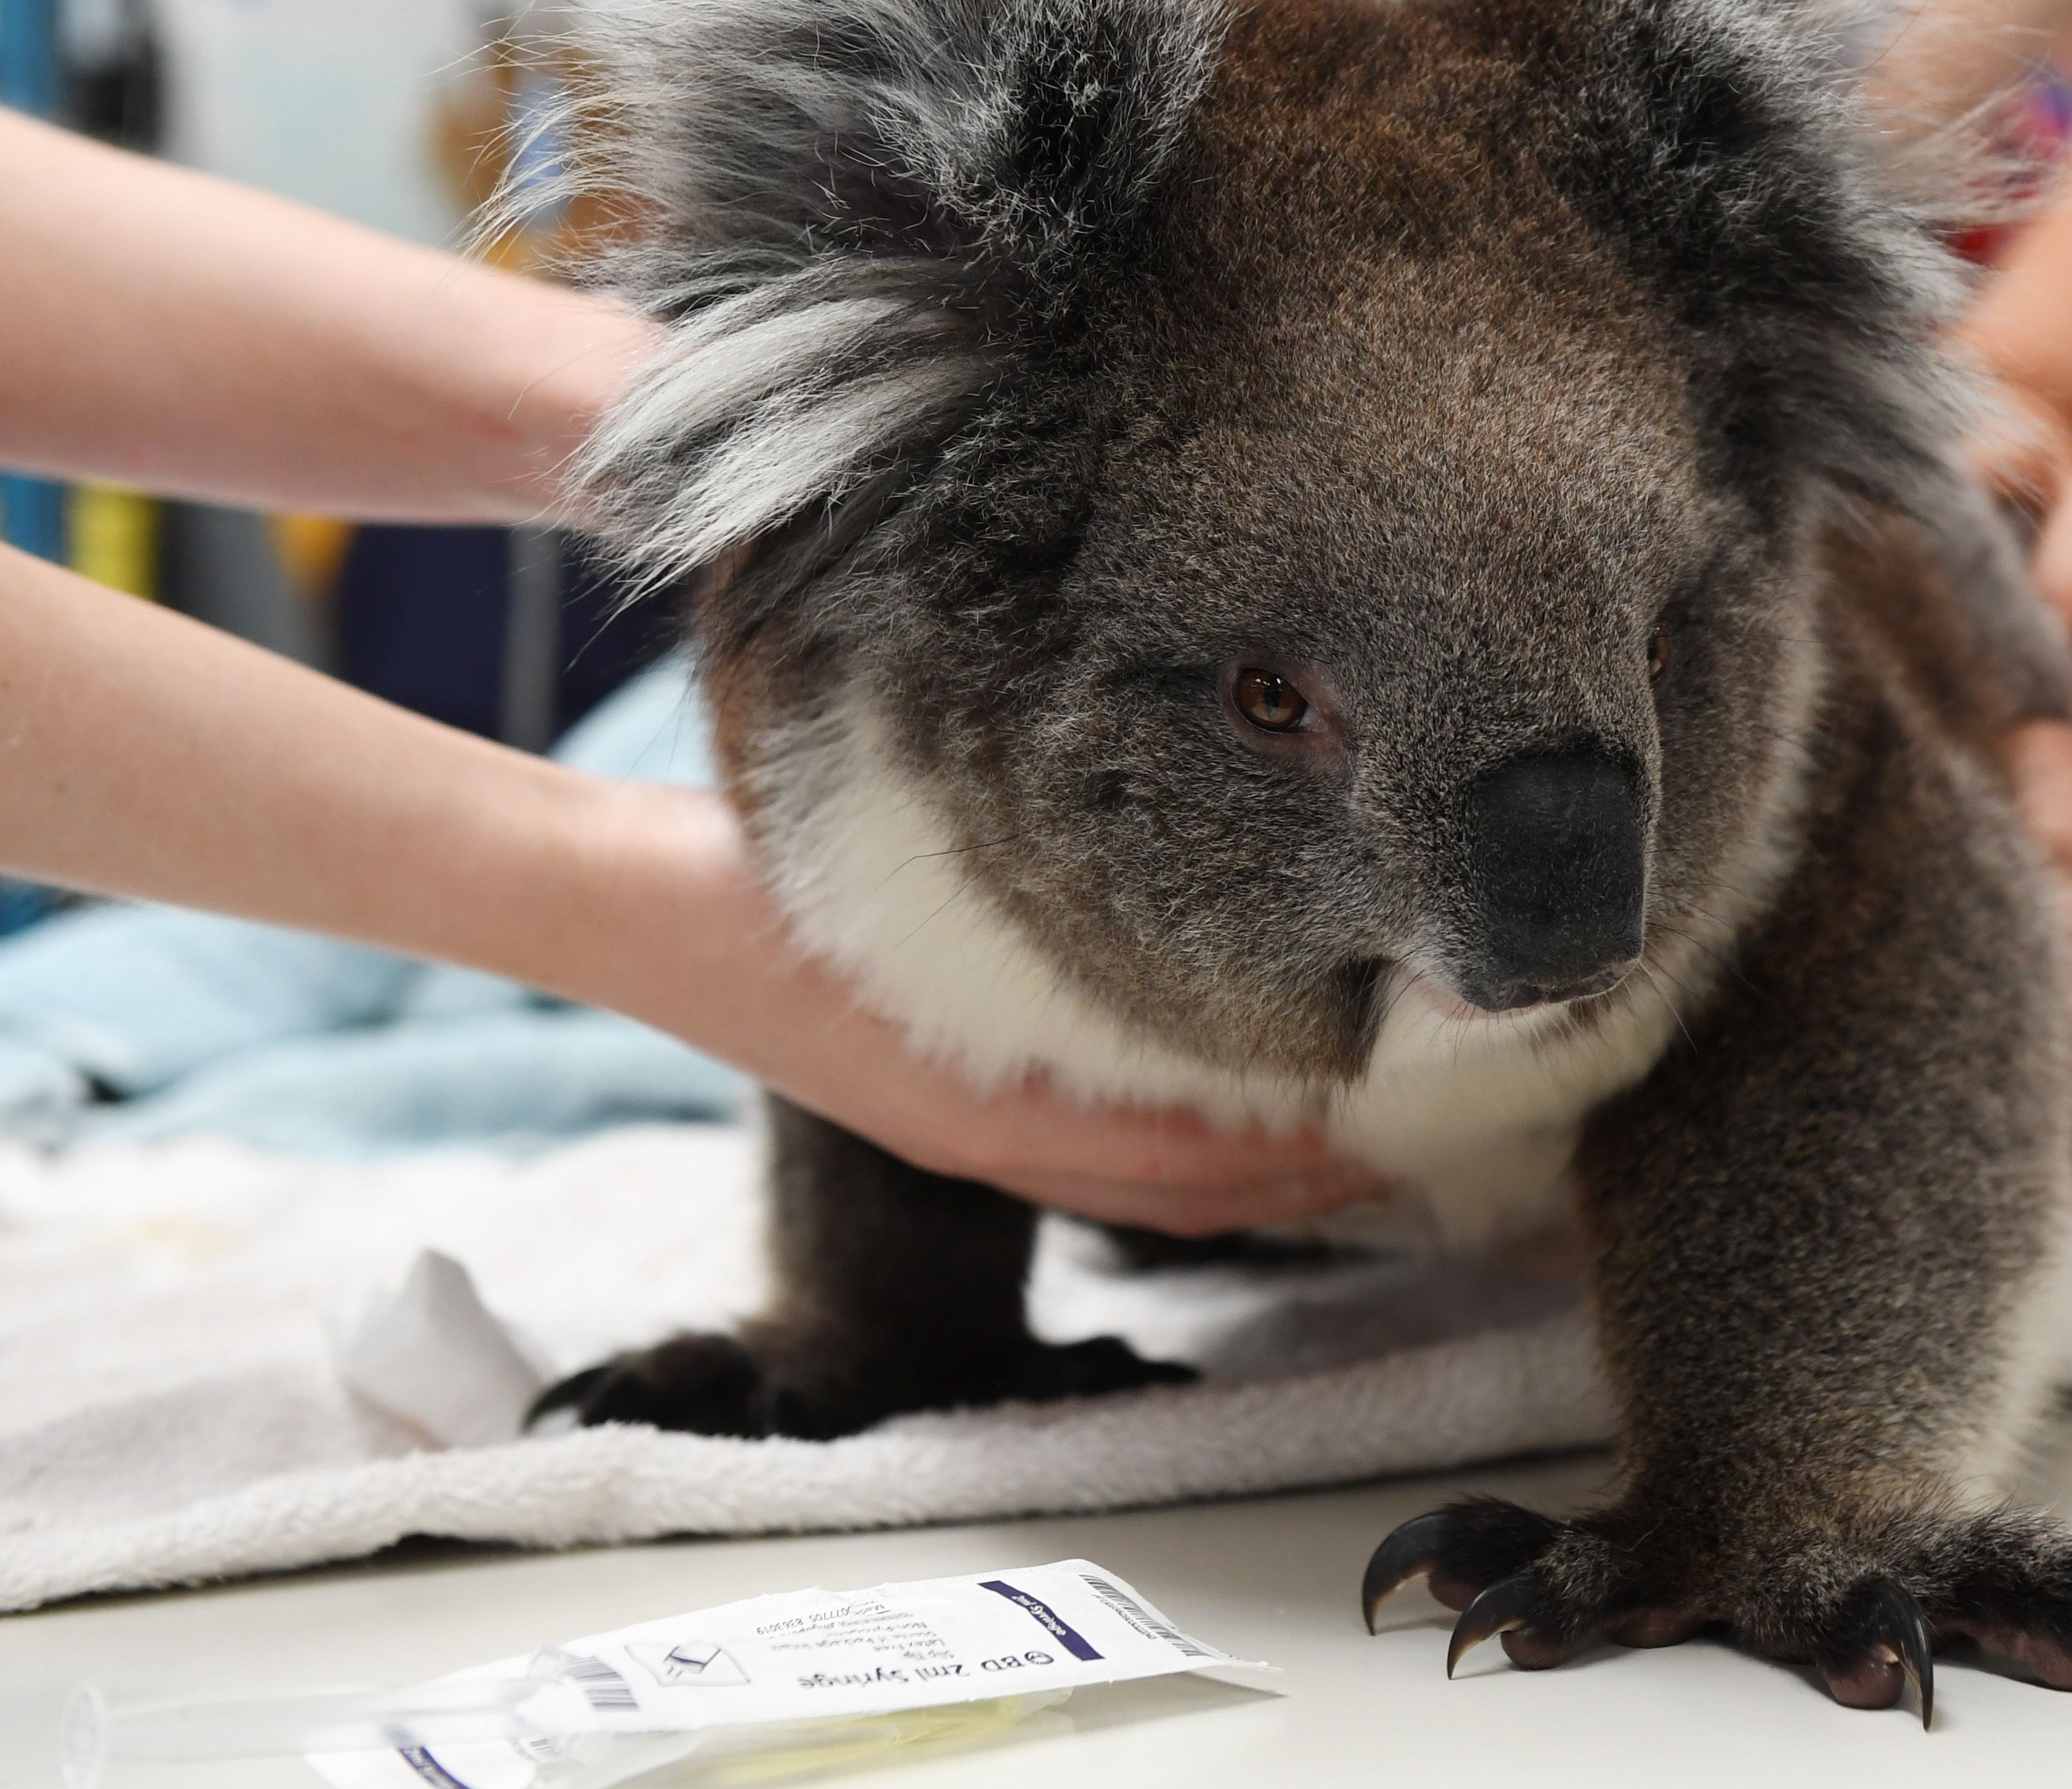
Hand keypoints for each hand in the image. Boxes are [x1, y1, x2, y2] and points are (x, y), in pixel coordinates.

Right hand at [573, 780, 1386, 1234]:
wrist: (637, 900)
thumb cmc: (771, 885)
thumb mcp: (926, 893)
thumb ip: (1055, 905)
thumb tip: (1200, 880)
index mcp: (997, 1109)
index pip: (1200, 1161)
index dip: (1314, 1146)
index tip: (1416, 1103)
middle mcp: (996, 1136)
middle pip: (1199, 1192)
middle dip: (1318, 1171)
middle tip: (1434, 1123)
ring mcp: (973, 1128)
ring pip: (1157, 1181)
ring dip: (1264, 1165)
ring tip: (1369, 1117)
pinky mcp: (954, 1102)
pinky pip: (1104, 1151)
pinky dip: (1190, 1142)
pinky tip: (1242, 1088)